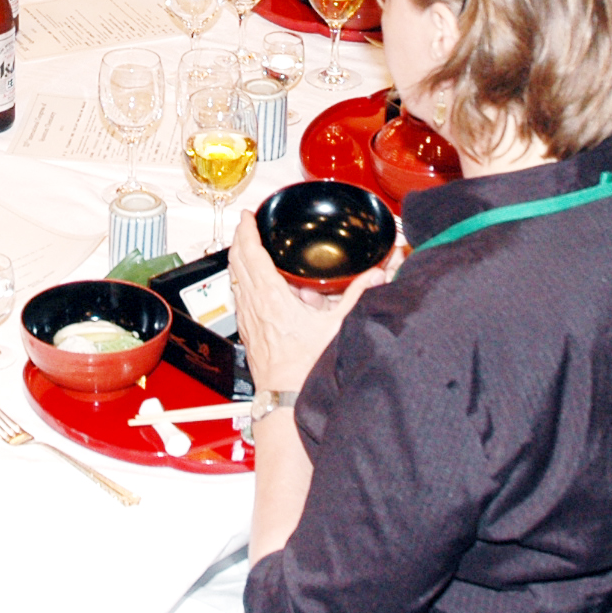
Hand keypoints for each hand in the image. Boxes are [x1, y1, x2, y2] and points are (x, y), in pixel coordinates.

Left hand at [229, 214, 386, 390]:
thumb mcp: (337, 326)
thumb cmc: (306, 367)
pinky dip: (242, 281)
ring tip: (248, 247)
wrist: (286, 396)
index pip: (251, 253)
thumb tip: (376, 277)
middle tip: (247, 225)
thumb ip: (357, 297)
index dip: (247, 230)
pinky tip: (252, 283)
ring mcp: (248, 317)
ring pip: (235, 278)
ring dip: (239, 259)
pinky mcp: (247, 330)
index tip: (248, 216)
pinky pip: (239, 296)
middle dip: (240, 238)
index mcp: (271, 297)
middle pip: (237, 261)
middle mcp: (253, 304)